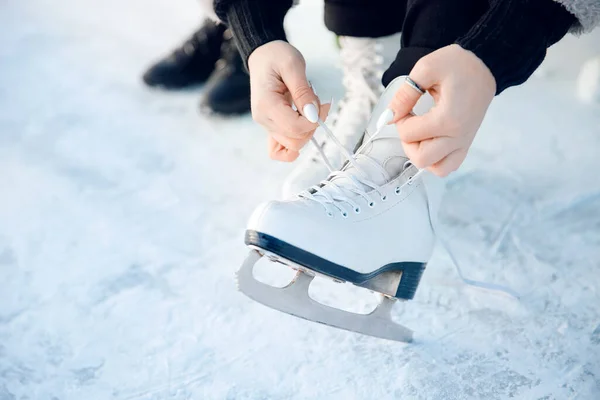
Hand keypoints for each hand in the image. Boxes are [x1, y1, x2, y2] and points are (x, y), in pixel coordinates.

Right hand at [248, 40, 329, 161]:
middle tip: (319, 105)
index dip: (313, 121)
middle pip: (294, 140)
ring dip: (307, 132)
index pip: (294, 127)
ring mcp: (266, 125)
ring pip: (291, 145)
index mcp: (266, 104)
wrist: (263, 56)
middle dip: (312, 126)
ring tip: (309, 110)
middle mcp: (263, 119)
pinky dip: (292, 148)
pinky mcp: (271, 126)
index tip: (323, 105)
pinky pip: (278, 150)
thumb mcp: (293, 66)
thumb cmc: (277, 57)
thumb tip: (313, 116)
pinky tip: (302, 132)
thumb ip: (303, 92)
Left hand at [388, 44, 495, 176]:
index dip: (400, 120)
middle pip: (421, 159)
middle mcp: (457, 137)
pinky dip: (435, 160)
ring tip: (421, 133)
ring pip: (436, 168)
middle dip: (408, 142)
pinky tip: (431, 141)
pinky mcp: (466, 144)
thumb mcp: (426, 68)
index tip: (405, 107)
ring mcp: (464, 143)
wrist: (486, 64)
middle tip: (411, 122)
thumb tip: (389, 117)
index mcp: (447, 119)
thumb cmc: (458, 64)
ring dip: (421, 154)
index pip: (409, 134)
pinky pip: (448, 165)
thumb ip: (404, 94)